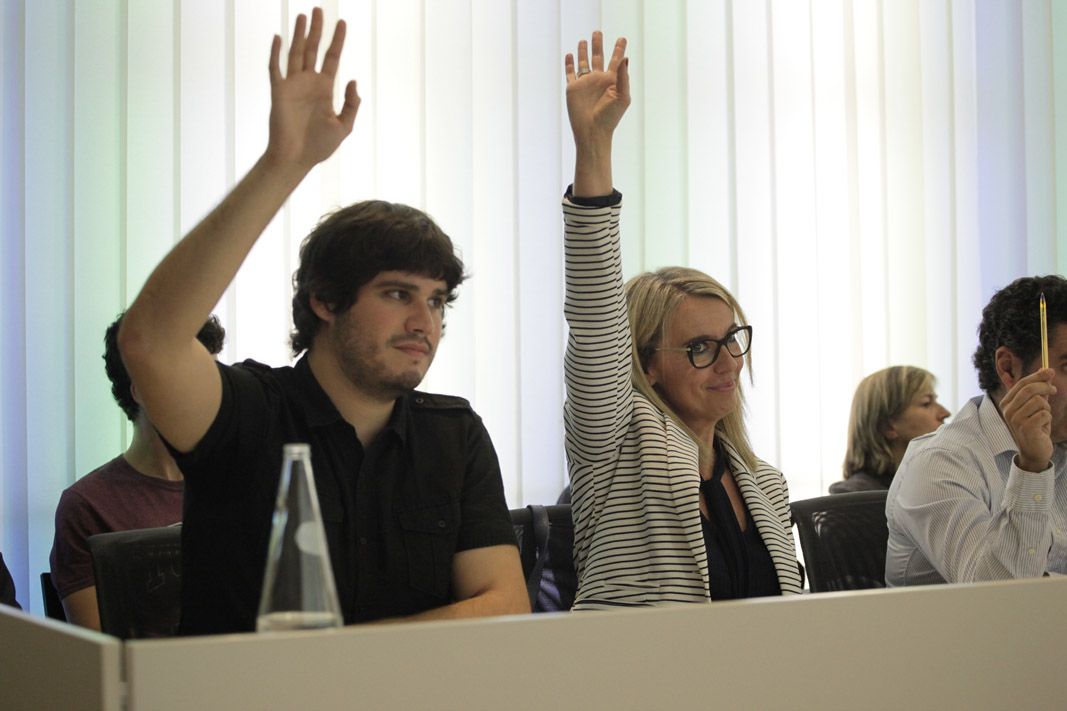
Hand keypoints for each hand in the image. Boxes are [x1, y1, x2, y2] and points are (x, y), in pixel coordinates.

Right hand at [265, 8, 360, 171]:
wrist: (297, 158)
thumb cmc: (319, 146)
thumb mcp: (344, 126)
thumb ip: (351, 105)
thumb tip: (353, 82)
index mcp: (324, 89)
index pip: (332, 58)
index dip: (337, 41)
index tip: (342, 23)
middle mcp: (308, 83)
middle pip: (313, 49)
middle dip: (317, 30)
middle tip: (319, 9)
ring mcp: (293, 85)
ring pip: (296, 53)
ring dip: (298, 34)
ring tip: (303, 15)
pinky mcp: (278, 92)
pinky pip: (276, 68)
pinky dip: (276, 53)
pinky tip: (279, 37)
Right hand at [564, 32, 629, 149]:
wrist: (593, 131)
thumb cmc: (610, 117)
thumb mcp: (622, 96)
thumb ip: (623, 76)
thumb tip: (625, 58)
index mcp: (612, 81)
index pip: (616, 61)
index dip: (619, 49)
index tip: (622, 38)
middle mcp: (598, 80)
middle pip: (598, 57)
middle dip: (598, 45)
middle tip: (598, 32)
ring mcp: (585, 84)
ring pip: (583, 63)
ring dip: (583, 52)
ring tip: (584, 40)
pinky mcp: (573, 88)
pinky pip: (570, 73)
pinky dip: (569, 64)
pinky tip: (569, 55)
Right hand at [1000, 368, 1055, 471]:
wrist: (1034, 451)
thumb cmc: (1035, 426)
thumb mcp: (1035, 406)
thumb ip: (1038, 389)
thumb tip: (1046, 371)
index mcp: (1007, 403)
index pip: (1021, 384)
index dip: (1037, 376)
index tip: (1050, 372)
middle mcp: (1008, 410)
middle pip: (1029, 389)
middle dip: (1045, 387)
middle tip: (1054, 390)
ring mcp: (1015, 420)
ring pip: (1039, 401)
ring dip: (1047, 407)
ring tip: (1044, 416)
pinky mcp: (1026, 428)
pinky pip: (1045, 414)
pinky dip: (1048, 418)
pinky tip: (1044, 426)